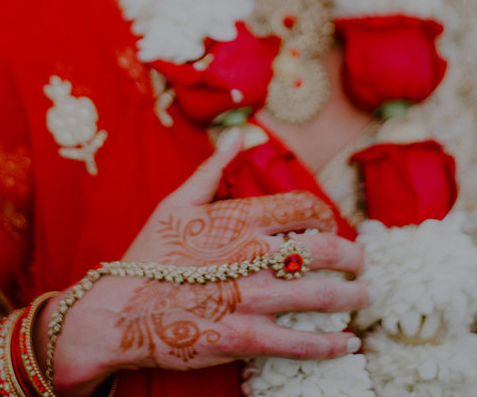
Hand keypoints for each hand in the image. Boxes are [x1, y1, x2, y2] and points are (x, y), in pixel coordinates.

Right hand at [40, 129, 367, 395]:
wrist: (113, 315)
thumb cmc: (145, 258)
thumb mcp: (175, 204)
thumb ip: (213, 169)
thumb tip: (238, 133)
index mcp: (239, 219)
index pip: (305, 208)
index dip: (327, 217)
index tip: (330, 227)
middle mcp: (252, 255)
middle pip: (326, 250)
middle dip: (353, 257)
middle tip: (360, 264)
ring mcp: (251, 298)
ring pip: (322, 294)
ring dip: (352, 297)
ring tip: (363, 297)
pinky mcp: (244, 337)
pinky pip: (300, 341)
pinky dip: (331, 342)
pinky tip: (347, 341)